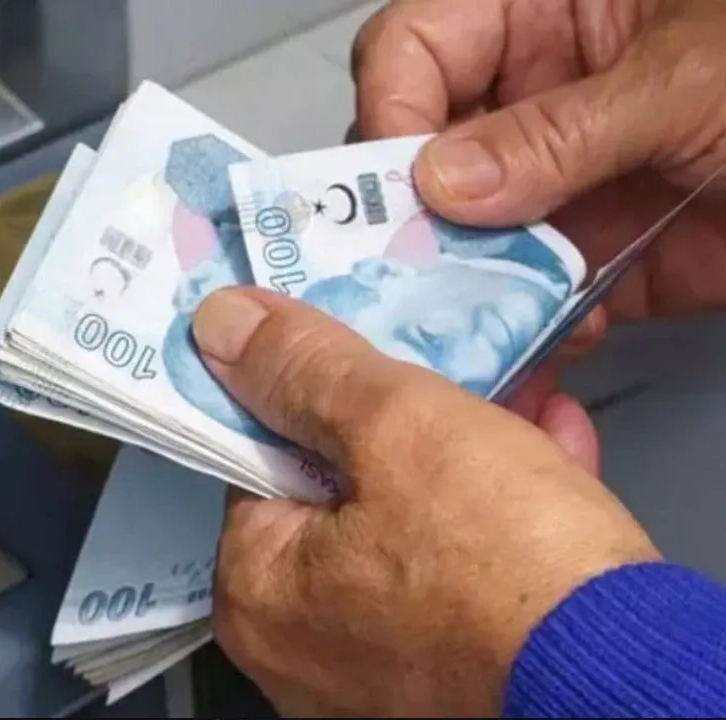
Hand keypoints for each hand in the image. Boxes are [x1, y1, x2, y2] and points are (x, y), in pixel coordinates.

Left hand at [193, 287, 659, 716]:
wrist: (624, 682)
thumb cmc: (500, 564)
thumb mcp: (396, 428)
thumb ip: (305, 370)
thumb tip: (223, 325)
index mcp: (254, 589)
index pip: (262, 461)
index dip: (320, 398)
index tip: (369, 364)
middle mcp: (294, 646)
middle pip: (341, 496)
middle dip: (409, 428)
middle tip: (458, 379)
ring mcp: (370, 673)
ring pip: (409, 532)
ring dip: (467, 462)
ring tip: (522, 405)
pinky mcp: (447, 681)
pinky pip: (455, 581)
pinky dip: (496, 524)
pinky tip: (545, 461)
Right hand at [353, 0, 725, 347]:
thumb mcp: (693, 76)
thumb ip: (563, 127)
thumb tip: (443, 181)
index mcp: (550, 12)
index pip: (417, 48)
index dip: (392, 111)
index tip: (399, 186)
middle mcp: (543, 96)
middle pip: (424, 156)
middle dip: (414, 223)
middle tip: (412, 278)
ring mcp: (570, 182)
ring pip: (469, 241)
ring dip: (466, 294)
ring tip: (479, 336)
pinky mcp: (608, 255)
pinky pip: (537, 297)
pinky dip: (530, 335)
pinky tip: (545, 354)